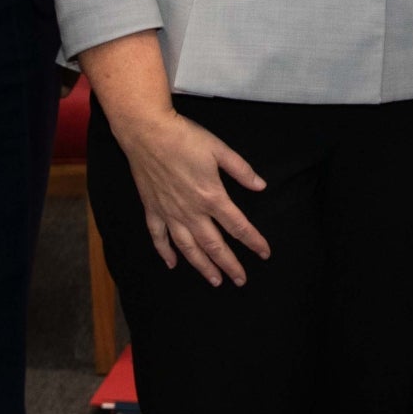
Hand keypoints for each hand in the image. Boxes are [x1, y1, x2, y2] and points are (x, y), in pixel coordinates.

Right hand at [115, 109, 270, 285]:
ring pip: (188, 248)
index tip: (264, 253)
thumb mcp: (220, 149)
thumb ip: (241, 171)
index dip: (253, 241)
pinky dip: (165, 253)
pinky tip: (172, 264)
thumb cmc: (185, 138)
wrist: (148, 133)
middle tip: (240, 280)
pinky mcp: (152, 209)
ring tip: (214, 281)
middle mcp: (191, 211)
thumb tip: (260, 186)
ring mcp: (170, 213)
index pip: (238, 226)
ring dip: (202, 266)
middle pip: (214, 244)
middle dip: (229, 264)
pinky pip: (159, 237)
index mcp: (212, 196)